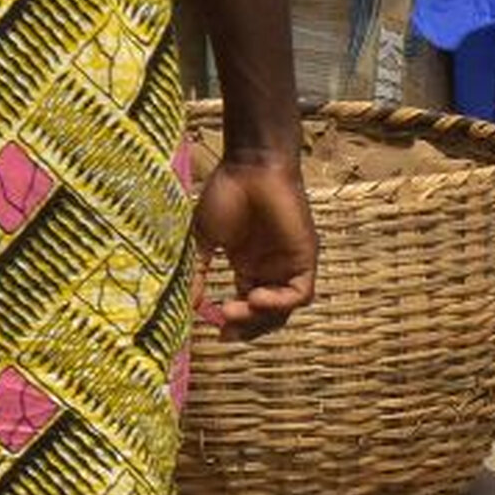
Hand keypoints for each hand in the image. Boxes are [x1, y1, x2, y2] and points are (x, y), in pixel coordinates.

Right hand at [191, 154, 318, 339]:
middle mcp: (271, 269)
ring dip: (260, 318)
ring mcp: (289, 265)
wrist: (251, 166)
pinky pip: (300, 293)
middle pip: (267, 316)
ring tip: (235, 309)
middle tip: (225, 327)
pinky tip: (256, 296)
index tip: (214, 328)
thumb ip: (199, 271)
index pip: (247, 307)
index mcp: (249, 266)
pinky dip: (279, 302)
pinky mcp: (305, 258)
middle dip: (247, 328)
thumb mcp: (204, 238)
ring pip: (284, 310)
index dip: (234, 323)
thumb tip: (189, 302)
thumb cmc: (226, 193)